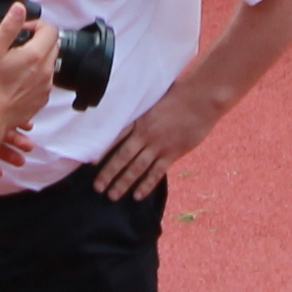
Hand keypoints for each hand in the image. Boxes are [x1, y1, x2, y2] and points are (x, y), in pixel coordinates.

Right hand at [0, 5, 59, 135]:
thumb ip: (9, 27)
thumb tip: (19, 9)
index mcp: (35, 56)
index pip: (50, 30)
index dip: (36, 25)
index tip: (23, 30)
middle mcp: (45, 71)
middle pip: (52, 45)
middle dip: (38, 40)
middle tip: (18, 44)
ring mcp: (45, 87)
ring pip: (49, 63)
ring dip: (37, 58)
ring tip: (16, 63)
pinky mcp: (41, 99)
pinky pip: (45, 81)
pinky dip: (36, 75)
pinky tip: (18, 79)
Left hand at [92, 76, 224, 198]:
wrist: (201, 99)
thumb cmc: (179, 95)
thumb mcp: (155, 101)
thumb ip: (143, 113)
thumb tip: (133, 119)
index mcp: (139, 119)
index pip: (116, 137)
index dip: (103, 151)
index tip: (90, 163)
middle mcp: (146, 134)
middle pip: (122, 156)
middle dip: (108, 173)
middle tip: (97, 187)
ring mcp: (159, 145)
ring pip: (136, 168)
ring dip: (123, 182)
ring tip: (112, 195)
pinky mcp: (173, 153)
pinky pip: (156, 172)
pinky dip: (146, 185)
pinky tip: (137, 196)